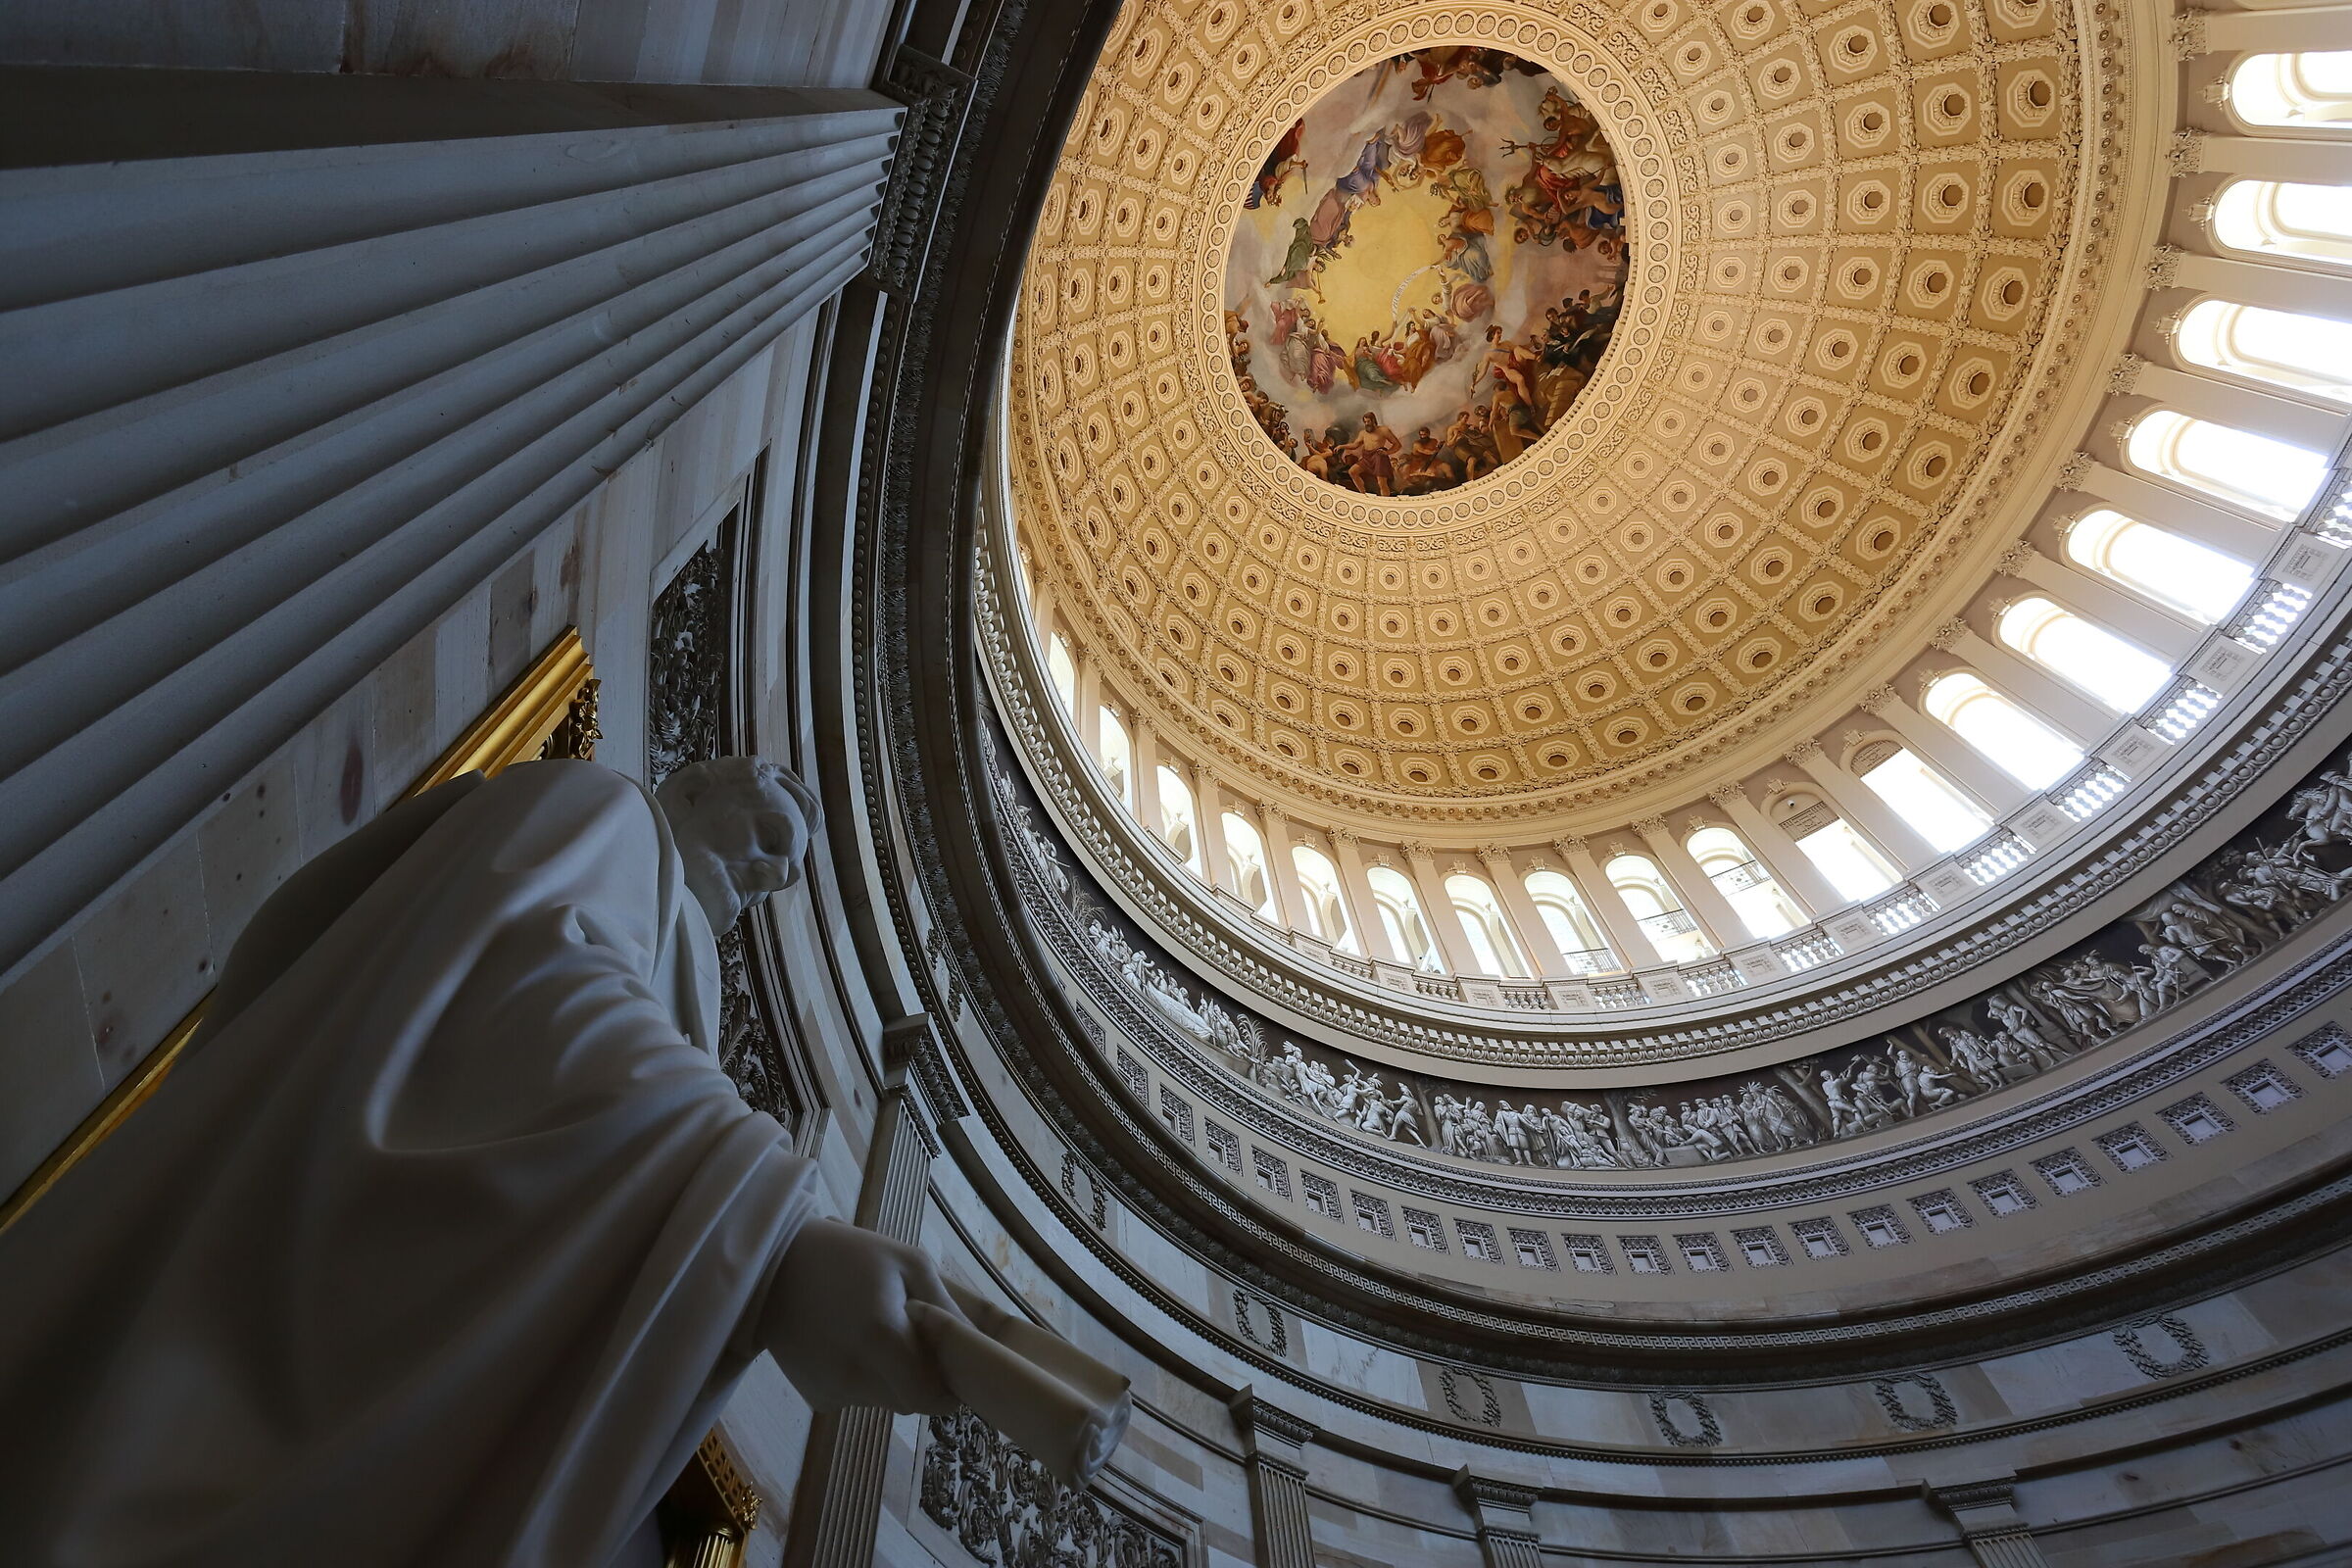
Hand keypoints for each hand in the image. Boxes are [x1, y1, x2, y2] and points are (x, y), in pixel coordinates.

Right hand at [758, 1218, 961, 1413]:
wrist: (771, 1265)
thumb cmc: (846, 1254)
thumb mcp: (907, 1262)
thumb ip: (946, 1307)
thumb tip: (975, 1345)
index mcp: (881, 1338)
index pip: (932, 1398)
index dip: (948, 1389)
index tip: (951, 1365)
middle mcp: (854, 1375)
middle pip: (911, 1401)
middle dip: (922, 1378)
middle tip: (914, 1338)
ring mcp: (831, 1390)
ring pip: (886, 1401)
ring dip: (894, 1377)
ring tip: (877, 1332)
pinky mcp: (816, 1396)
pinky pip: (859, 1397)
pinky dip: (865, 1378)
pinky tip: (850, 1343)